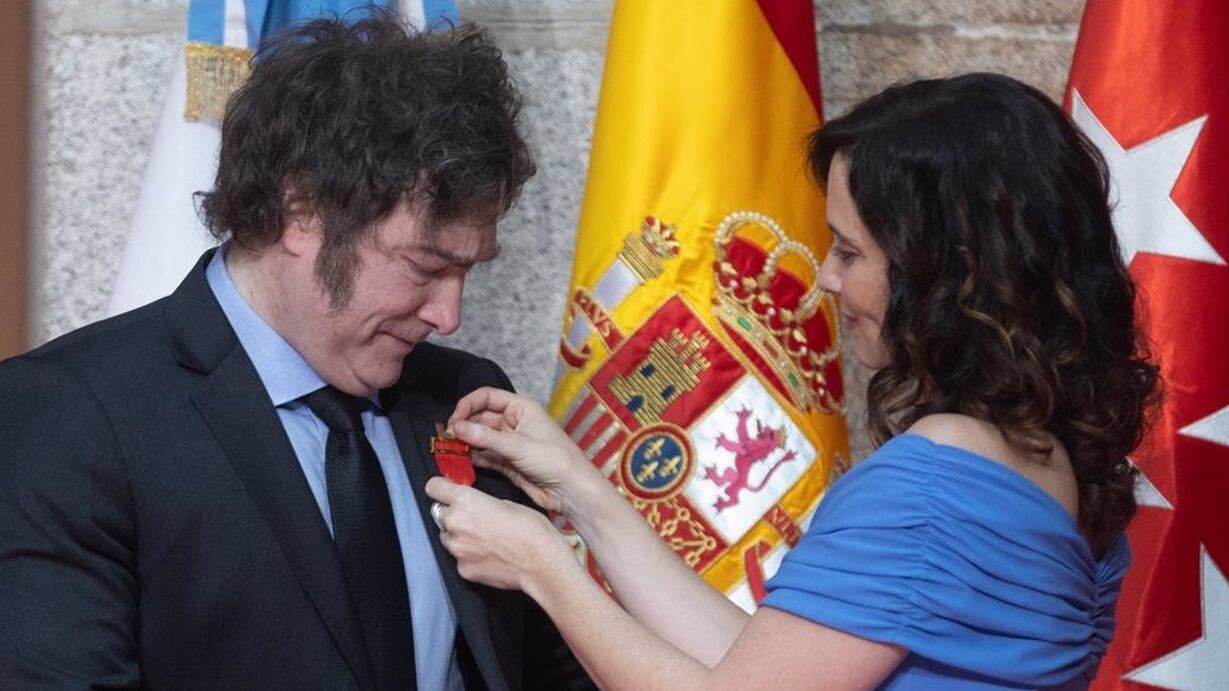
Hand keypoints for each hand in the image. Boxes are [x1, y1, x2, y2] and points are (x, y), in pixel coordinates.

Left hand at [425, 477, 577, 593]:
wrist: (541, 562)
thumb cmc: (531, 530)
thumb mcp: (506, 502)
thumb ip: (481, 503)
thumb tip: (473, 506)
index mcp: (466, 501)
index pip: (433, 487)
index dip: (440, 488)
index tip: (444, 490)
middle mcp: (456, 523)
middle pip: (440, 514)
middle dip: (453, 514)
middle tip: (474, 519)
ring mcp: (457, 549)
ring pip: (447, 537)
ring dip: (459, 536)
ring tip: (484, 539)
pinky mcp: (463, 569)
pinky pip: (459, 558)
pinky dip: (469, 556)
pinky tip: (488, 555)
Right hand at [448, 388, 603, 514]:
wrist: (571, 490)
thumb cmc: (554, 459)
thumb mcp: (517, 445)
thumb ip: (485, 437)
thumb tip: (457, 428)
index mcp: (521, 408)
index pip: (487, 397)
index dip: (468, 405)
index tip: (454, 419)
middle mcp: (514, 423)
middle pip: (481, 418)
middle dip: (464, 426)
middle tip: (448, 438)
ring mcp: (510, 443)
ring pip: (481, 438)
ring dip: (466, 443)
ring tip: (450, 450)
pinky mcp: (508, 463)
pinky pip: (486, 456)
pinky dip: (474, 458)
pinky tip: (462, 461)